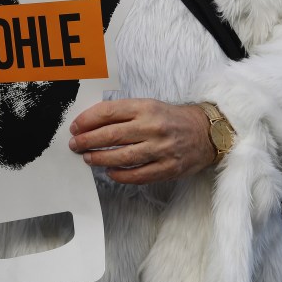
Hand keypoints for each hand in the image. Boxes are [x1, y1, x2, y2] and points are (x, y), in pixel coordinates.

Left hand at [68, 99, 214, 183]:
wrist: (206, 132)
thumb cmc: (171, 118)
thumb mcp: (149, 106)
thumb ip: (123, 113)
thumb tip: (91, 123)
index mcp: (146, 107)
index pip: (109, 112)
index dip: (87, 120)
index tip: (75, 127)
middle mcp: (153, 127)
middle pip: (111, 135)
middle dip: (88, 141)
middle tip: (75, 145)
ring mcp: (161, 149)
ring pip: (122, 157)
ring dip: (100, 159)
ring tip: (88, 158)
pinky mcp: (168, 168)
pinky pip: (139, 175)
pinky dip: (121, 175)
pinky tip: (110, 173)